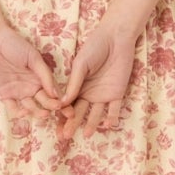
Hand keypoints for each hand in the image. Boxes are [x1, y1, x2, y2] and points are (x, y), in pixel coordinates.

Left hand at [0, 23, 64, 121]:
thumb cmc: (14, 44)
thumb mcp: (33, 57)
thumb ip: (45, 75)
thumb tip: (56, 93)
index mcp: (41, 77)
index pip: (54, 92)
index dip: (62, 101)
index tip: (69, 109)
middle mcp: (32, 86)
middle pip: (44, 101)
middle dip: (52, 107)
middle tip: (57, 110)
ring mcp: (19, 91)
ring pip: (31, 106)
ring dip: (38, 112)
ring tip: (44, 114)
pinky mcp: (5, 94)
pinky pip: (13, 107)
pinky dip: (19, 112)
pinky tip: (25, 112)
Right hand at [56, 18, 139, 140]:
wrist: (116, 38)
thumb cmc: (94, 47)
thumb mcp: (81, 65)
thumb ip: (74, 84)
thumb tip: (62, 103)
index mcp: (77, 86)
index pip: (68, 105)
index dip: (62, 116)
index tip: (56, 127)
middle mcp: (88, 93)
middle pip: (79, 112)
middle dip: (72, 124)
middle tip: (66, 136)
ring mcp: (103, 94)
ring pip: (96, 113)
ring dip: (91, 124)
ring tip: (87, 134)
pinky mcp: (117, 93)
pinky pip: (115, 109)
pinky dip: (112, 117)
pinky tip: (107, 125)